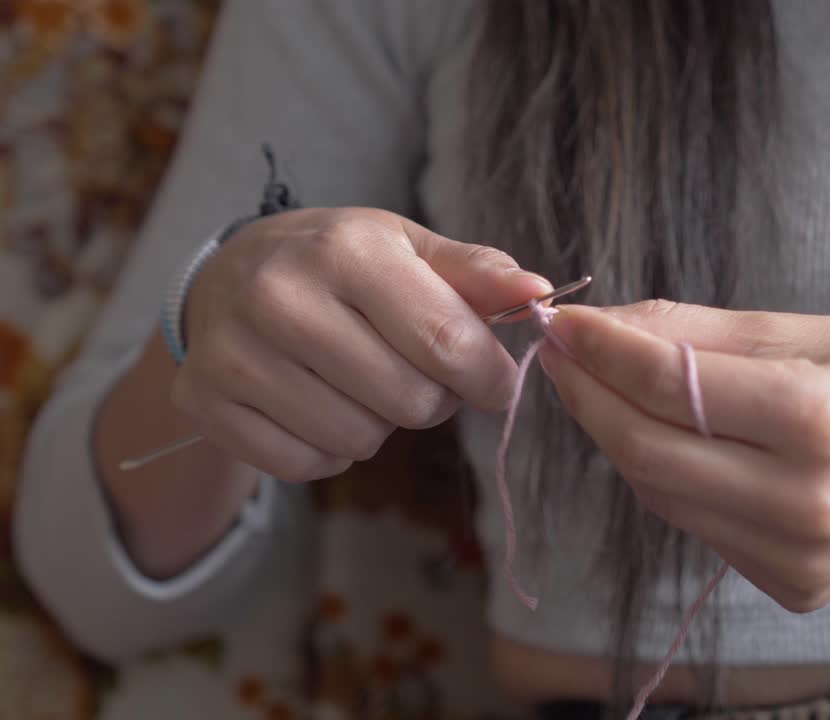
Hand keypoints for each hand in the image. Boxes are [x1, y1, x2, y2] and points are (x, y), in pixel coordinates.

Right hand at [177, 207, 550, 482]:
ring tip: (363, 380)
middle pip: (410, 403)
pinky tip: (318, 403)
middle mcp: (279, 298)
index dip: (489, 377)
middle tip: (416, 371)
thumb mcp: (407, 249)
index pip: (447, 343)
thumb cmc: (338, 263)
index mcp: (344, 251)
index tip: (494, 380)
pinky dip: (329, 448)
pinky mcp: (204, 401)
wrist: (227, 276)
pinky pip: (307, 464)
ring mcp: (234, 353)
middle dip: (434, 398)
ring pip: (361, 440)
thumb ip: (477, 273)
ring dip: (381, 423)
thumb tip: (539, 293)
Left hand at [538, 301, 829, 611]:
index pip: (671, 385)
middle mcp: (807, 502)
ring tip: (613, 388)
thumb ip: (700, 332)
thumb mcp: (810, 331)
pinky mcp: (793, 588)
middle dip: (591, 399)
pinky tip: (679, 441)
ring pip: (663, 495)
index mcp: (819, 421)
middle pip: (649, 452)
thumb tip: (605, 325)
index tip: (564, 323)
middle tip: (565, 355)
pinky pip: (698, 525)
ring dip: (624, 438)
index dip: (603, 350)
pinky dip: (672, 479)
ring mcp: (799, 557)